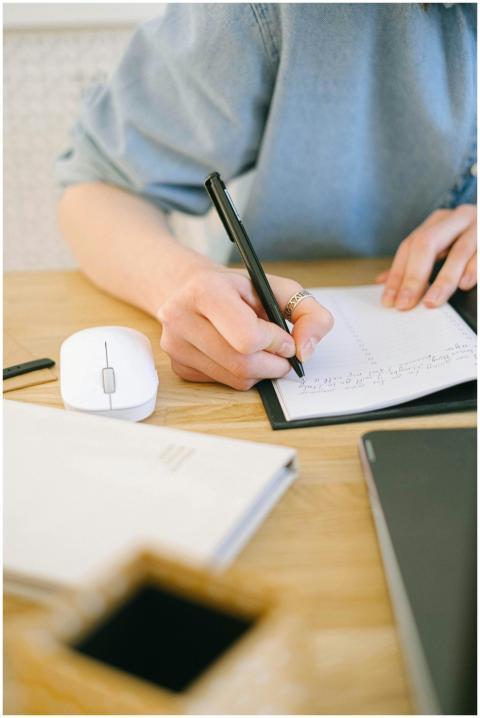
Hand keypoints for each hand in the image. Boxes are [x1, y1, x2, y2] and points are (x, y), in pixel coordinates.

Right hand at [157, 262, 332, 389]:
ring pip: (235, 379)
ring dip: (261, 371)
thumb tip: (305, 351)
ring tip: (263, 351)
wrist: (191, 289)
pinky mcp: (178, 365)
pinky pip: (224, 383)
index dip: (275, 342)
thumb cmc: (238, 289)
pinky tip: (239, 354)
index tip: (284, 337)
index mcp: (205, 290)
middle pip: (242, 364)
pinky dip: (242, 375)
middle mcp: (181, 317)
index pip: (248, 337)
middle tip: (282, 353)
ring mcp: (175, 344)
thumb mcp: (278, 288)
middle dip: (273, 363)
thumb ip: (308, 312)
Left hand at [376, 205, 476, 309]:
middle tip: (405, 304)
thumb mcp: (443, 247)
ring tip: (431, 302)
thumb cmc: (473, 242)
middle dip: (414, 277)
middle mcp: (458, 218)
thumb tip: (381, 282)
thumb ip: (416, 263)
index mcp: (440, 221)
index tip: (390, 301)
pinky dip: (475, 269)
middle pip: (428, 243)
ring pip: (459, 250)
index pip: (410, 246)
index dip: (397, 274)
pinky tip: (465, 285)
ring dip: (443, 280)